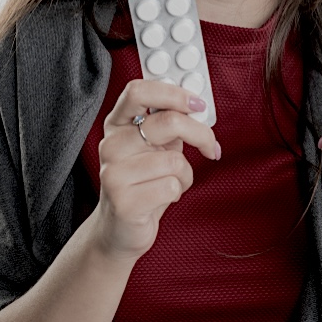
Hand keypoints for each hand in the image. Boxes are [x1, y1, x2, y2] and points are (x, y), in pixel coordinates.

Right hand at [84, 80, 219, 263]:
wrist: (120, 229)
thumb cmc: (143, 182)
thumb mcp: (154, 146)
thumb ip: (170, 123)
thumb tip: (198, 106)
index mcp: (116, 124)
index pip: (138, 91)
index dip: (172, 92)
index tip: (197, 104)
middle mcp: (110, 145)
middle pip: (167, 122)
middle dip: (200, 134)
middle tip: (211, 146)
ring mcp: (113, 174)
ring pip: (174, 160)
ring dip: (184, 174)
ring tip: (170, 182)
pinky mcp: (124, 202)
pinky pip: (172, 186)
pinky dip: (178, 192)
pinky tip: (163, 197)